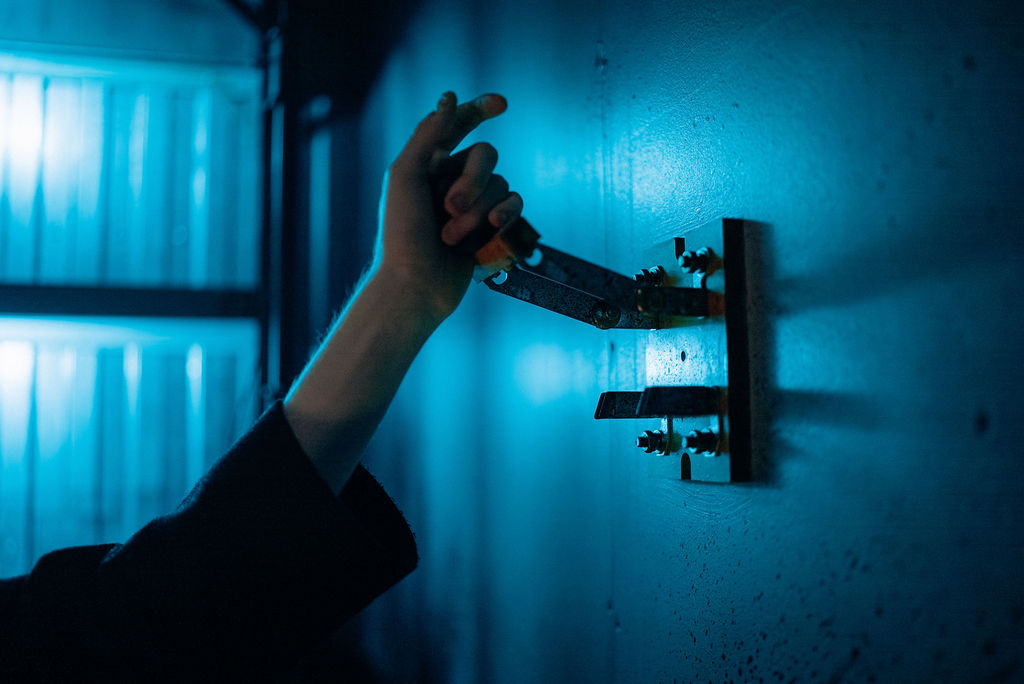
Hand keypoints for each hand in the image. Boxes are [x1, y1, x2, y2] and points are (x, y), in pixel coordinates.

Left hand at [375, 91, 523, 322]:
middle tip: (449, 208)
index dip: (480, 110)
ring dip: (479, 212)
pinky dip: (505, 218)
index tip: (502, 104)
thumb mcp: (405, 175)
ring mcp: (475, 207)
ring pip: (503, 186)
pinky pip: (516, 209)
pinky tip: (490, 234)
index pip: (458, 126)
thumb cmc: (401, 234)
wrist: (415, 286)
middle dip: (472, 181)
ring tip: (453, 238)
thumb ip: (428, 134)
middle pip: (487, 156)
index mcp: (427, 165)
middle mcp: (452, 182)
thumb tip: (449, 99)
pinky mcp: (492, 230)